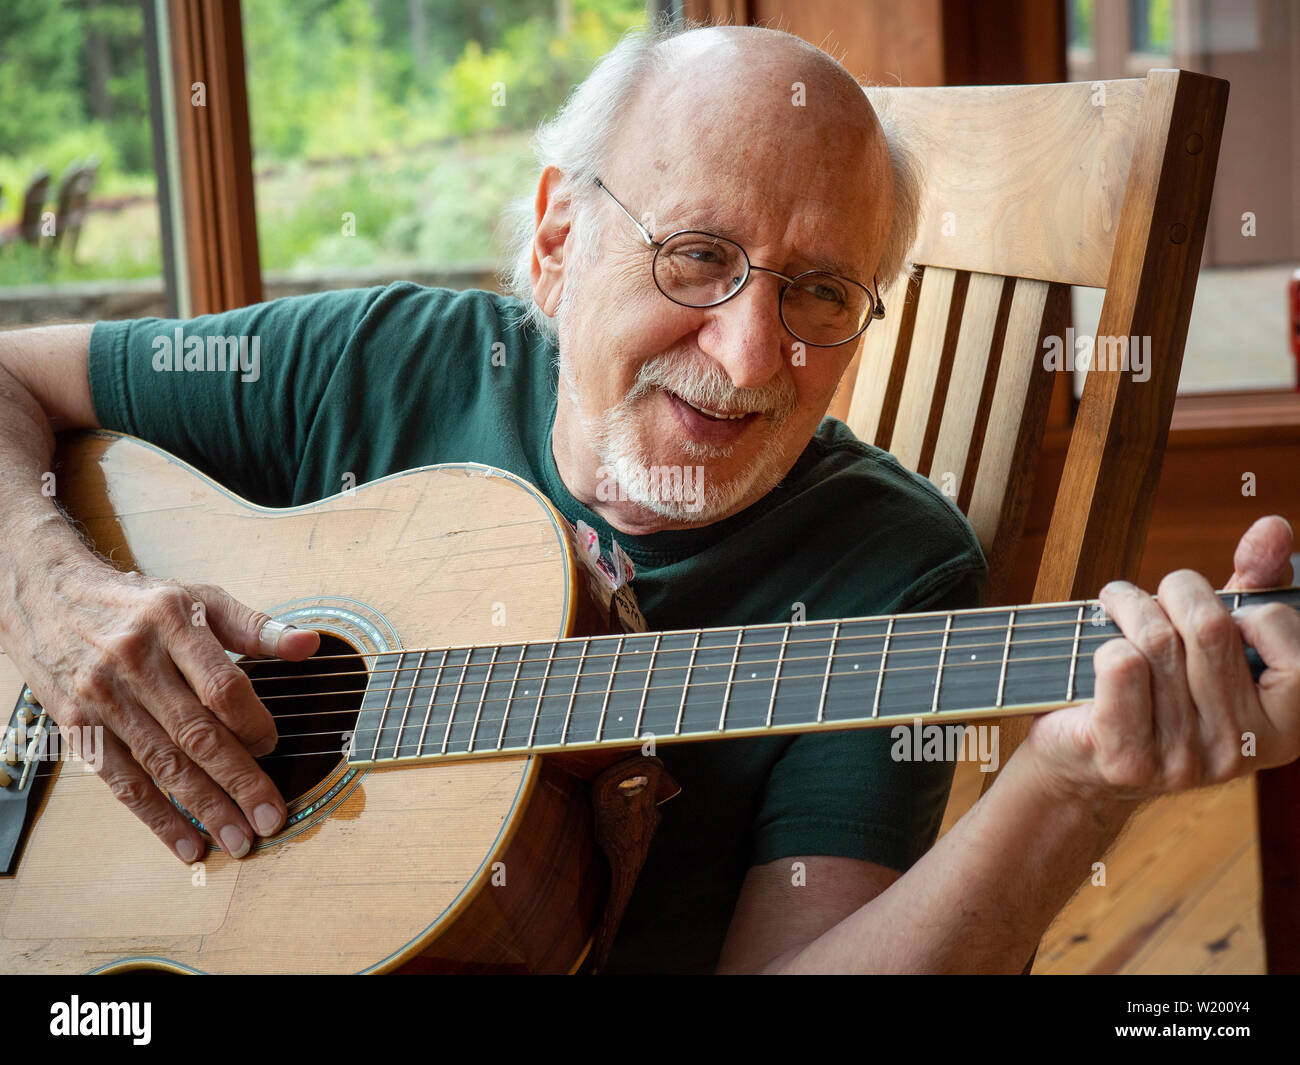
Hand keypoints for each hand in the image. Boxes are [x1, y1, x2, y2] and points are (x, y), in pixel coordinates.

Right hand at [7, 558, 318, 862]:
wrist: (49, 596)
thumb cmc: (139, 603)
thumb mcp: (199, 598)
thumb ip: (255, 626)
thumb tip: (307, 644)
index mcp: (172, 623)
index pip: (221, 685)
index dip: (252, 721)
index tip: (273, 745)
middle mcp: (134, 662)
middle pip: (195, 733)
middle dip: (239, 781)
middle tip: (271, 817)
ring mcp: (103, 697)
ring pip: (162, 764)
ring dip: (203, 808)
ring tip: (237, 839)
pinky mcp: (78, 726)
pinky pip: (122, 780)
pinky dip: (156, 817)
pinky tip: (186, 843)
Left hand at [1025, 515, 1299, 802]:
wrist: (1084, 760)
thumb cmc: (1158, 689)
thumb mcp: (1216, 640)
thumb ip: (1253, 584)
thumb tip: (1273, 527)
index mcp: (1284, 726)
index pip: (1277, 625)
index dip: (1240, 603)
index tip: (1215, 613)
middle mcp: (1240, 749)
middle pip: (1208, 626)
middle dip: (1174, 590)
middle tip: (1150, 593)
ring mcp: (1185, 761)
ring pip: (1157, 641)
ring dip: (1128, 606)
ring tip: (1116, 604)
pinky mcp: (1128, 759)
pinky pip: (1121, 668)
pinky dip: (1105, 640)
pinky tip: (1102, 646)